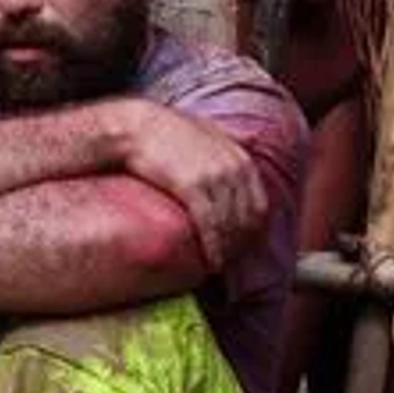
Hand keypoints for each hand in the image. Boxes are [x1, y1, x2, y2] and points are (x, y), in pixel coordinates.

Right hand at [117, 102, 270, 269]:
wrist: (133, 126)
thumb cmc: (161, 134)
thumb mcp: (204, 137)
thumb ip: (224, 151)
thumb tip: (235, 160)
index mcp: (239, 157)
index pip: (259, 204)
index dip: (252, 231)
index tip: (241, 247)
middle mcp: (234, 166)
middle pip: (249, 217)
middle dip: (242, 244)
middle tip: (229, 263)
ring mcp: (215, 175)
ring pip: (232, 224)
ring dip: (228, 249)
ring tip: (217, 266)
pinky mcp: (193, 185)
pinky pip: (211, 223)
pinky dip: (214, 245)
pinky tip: (210, 261)